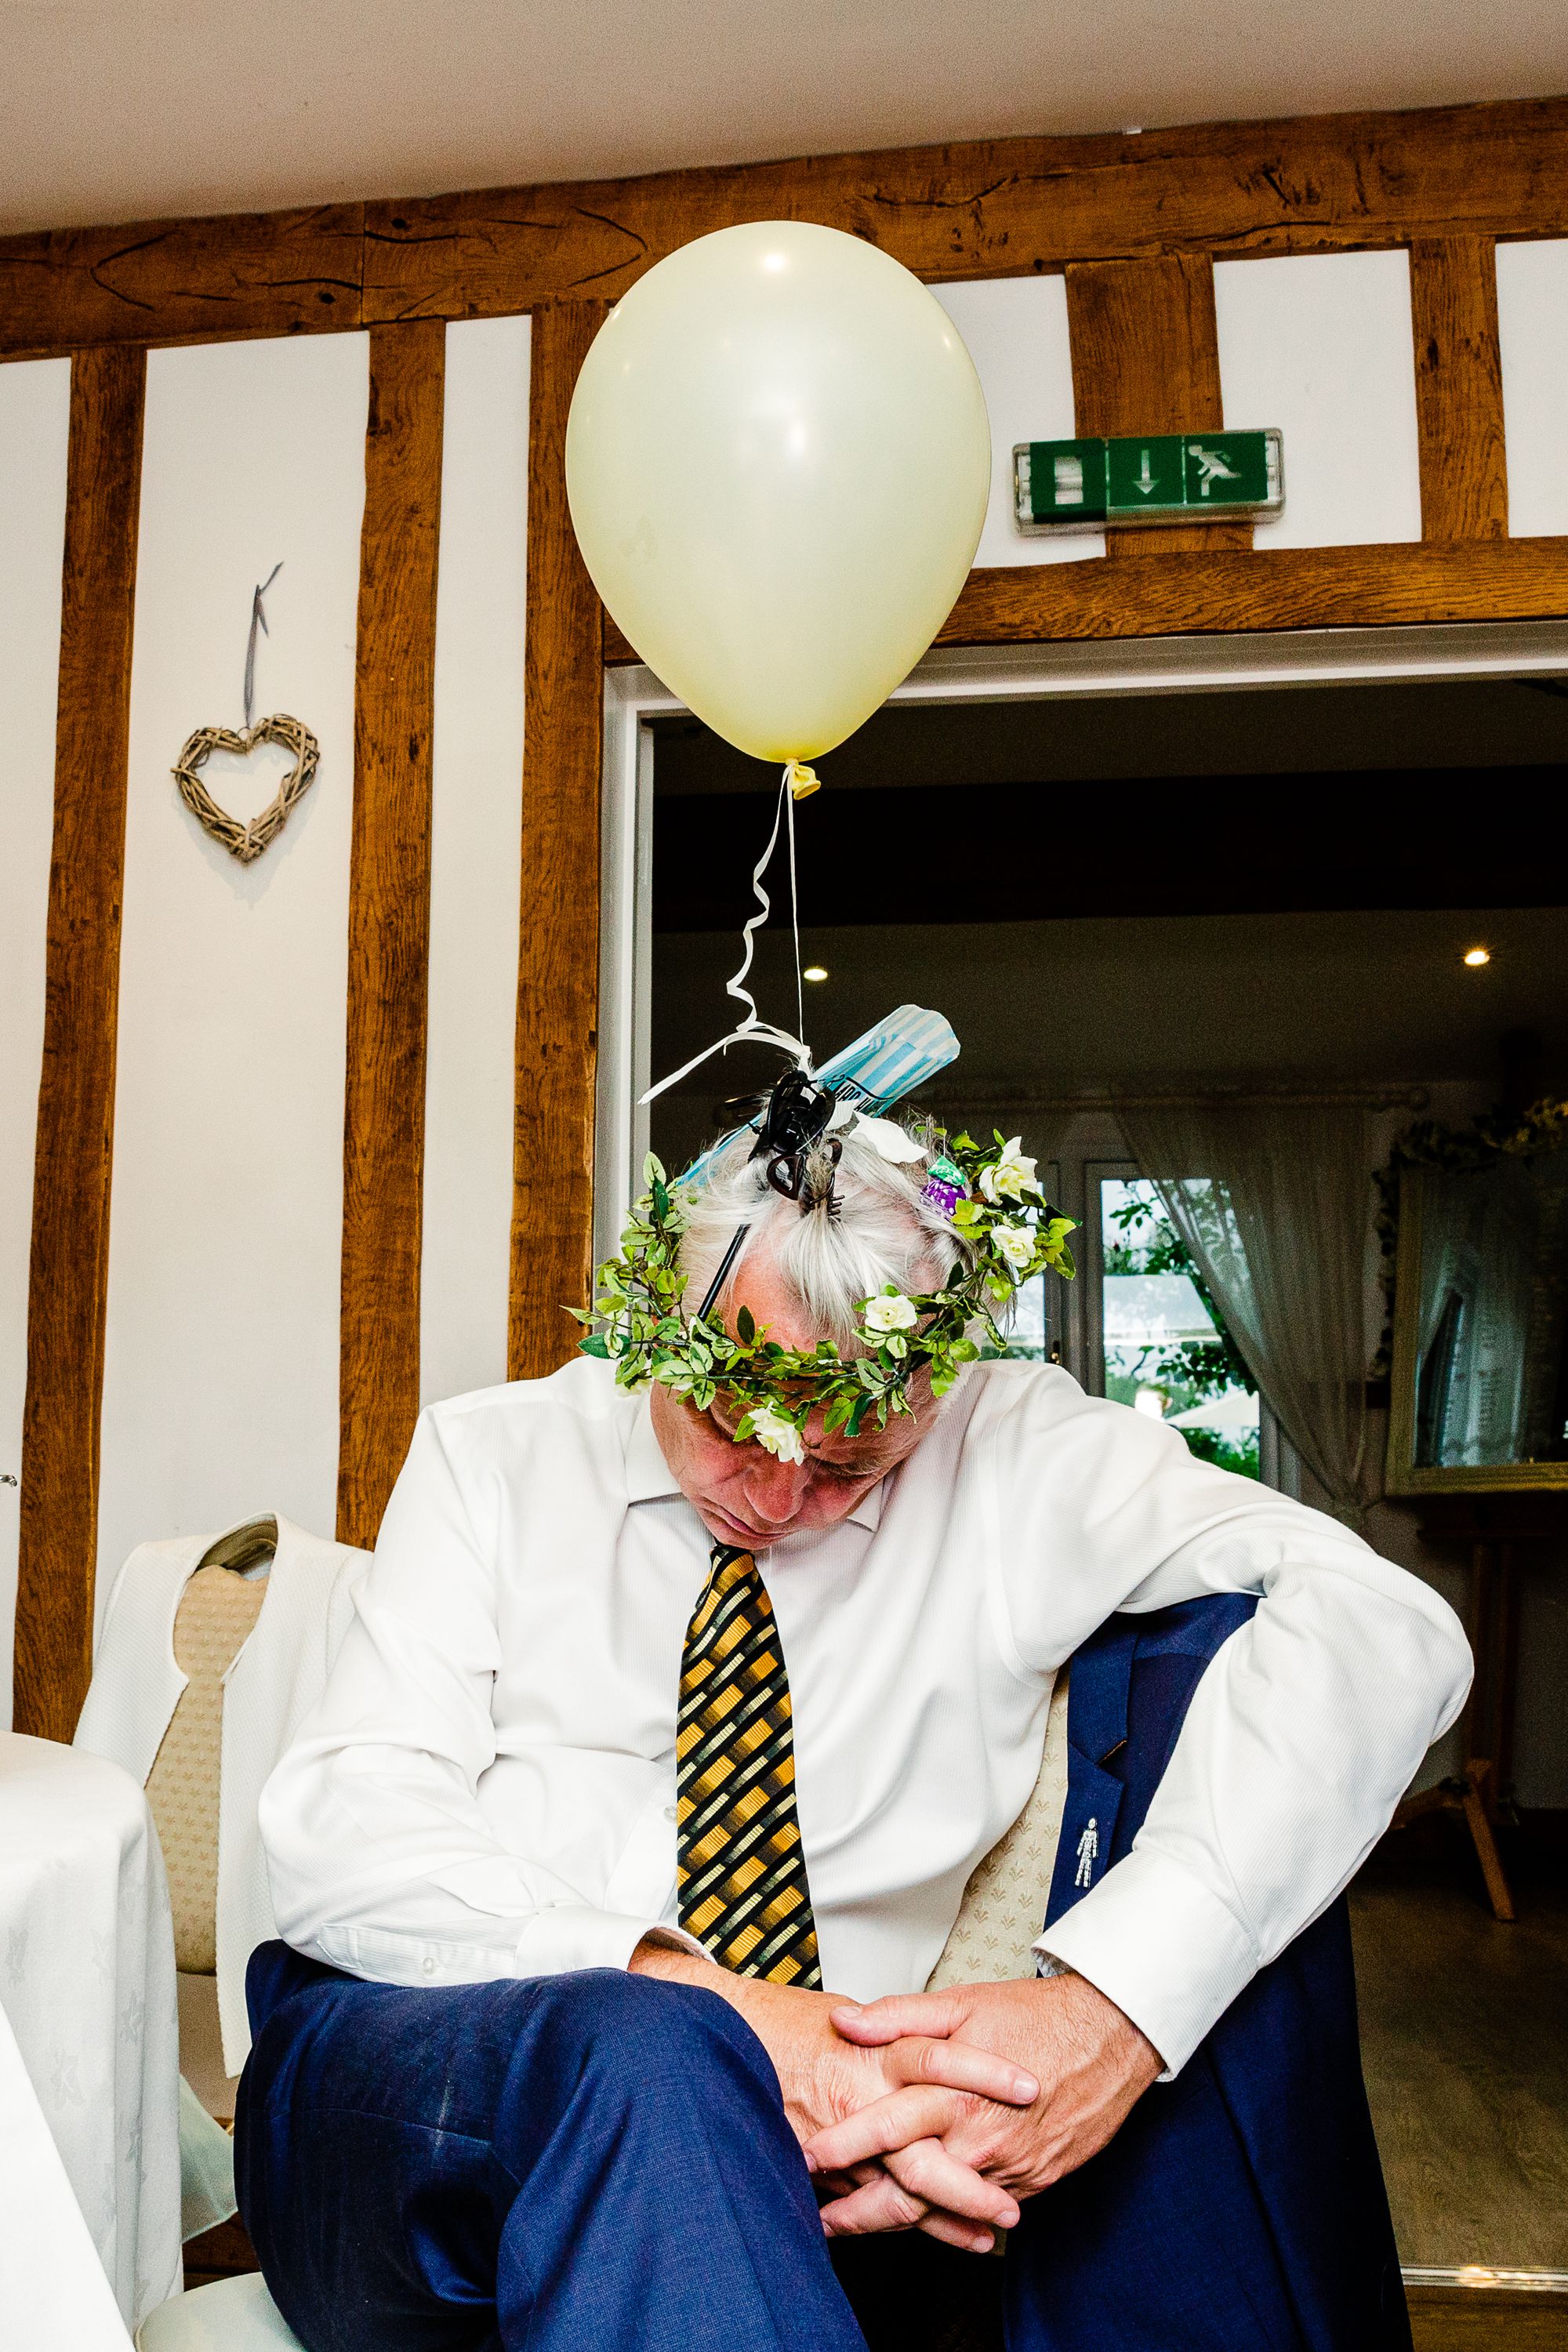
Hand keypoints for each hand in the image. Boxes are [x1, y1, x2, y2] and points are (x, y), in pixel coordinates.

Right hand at [630, 1942, 1036, 2245]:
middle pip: (924, 2150)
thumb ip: (894, 2028)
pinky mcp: (817, 2167)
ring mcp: (837, 2140)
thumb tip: (934, 2038)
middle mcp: (858, 2100)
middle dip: (970, 2183)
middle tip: (1013, 2203)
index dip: (986, 2073)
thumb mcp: (850, 2010)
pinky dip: (898, 2224)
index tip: (1030, 2088)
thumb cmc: (785, 2019)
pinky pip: (864, 2203)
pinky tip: (932, 2236)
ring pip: (899, 2188)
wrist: (719, 2032)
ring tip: (989, 2232)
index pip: (940, 2058)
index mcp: (872, 2050)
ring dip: (946, 2215)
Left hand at [807, 1974, 1160, 2228]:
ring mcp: (1007, 2168)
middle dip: (858, 2210)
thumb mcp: (961, 2003)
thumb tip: (844, 2021)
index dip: (841, 2146)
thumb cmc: (1033, 2016)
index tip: (805, 2155)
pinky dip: (950, 2216)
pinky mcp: (1032, 2182)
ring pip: (942, 2209)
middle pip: (907, 2192)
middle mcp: (978, 2138)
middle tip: (820, 2217)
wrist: (1109, 2036)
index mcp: (955, 2092)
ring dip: (897, 2220)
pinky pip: (981, 2209)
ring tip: (858, 2223)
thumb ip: (898, 2016)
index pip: (885, 2129)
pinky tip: (925, 2213)